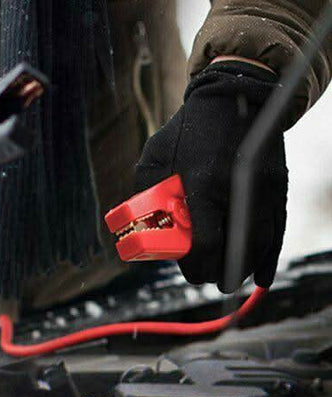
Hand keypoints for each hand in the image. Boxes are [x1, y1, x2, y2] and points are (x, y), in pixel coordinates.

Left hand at [135, 61, 287, 291]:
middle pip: (235, 252)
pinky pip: (277, 231)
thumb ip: (145, 198)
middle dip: (219, 272)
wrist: (235, 95)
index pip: (206, 243)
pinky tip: (262, 277)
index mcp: (203, 184)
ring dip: (242, 268)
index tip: (190, 271)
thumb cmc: (186, 130)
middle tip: (207, 277)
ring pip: (258, 246)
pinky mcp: (277, 186)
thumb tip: (142, 233)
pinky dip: (269, 257)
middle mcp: (236, 190)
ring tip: (228, 277)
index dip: (198, 267)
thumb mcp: (153, 160)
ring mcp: (262, 189)